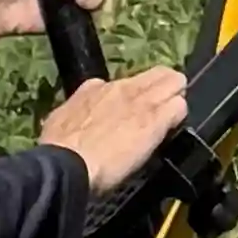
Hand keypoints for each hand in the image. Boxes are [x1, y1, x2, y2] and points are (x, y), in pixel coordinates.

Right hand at [41, 63, 188, 207]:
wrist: (69, 162)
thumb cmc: (58, 148)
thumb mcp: (59, 121)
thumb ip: (76, 113)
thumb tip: (78, 118)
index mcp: (95, 88)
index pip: (126, 84)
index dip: (133, 98)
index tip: (131, 113)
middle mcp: (121, 88)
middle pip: (158, 74)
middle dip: (164, 87)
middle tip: (164, 108)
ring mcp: (141, 101)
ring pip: (174, 82)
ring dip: (175, 98)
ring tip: (173, 117)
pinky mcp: (155, 119)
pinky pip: (179, 107)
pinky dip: (179, 116)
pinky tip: (174, 129)